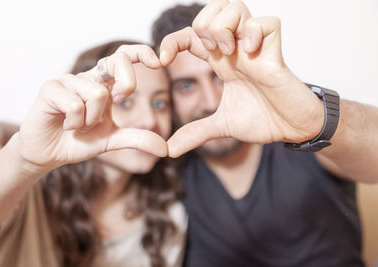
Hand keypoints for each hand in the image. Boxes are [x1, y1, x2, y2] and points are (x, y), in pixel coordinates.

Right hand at [17, 45, 167, 169]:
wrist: (50, 154)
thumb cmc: (79, 142)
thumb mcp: (113, 140)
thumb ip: (138, 139)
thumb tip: (165, 149)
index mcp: (105, 84)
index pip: (123, 56)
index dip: (141, 53)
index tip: (157, 63)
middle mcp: (88, 77)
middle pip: (117, 61)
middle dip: (127, 83)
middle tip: (119, 102)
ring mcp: (68, 80)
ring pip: (98, 93)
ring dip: (91, 120)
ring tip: (79, 126)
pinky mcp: (50, 88)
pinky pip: (75, 104)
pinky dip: (75, 123)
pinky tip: (66, 126)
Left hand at [160, 0, 323, 156]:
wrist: (293, 129)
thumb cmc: (264, 120)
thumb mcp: (222, 126)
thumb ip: (195, 133)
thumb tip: (169, 150)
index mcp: (221, 62)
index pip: (191, 35)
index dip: (172, 41)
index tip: (161, 60)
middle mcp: (236, 49)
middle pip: (212, 9)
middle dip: (200, 26)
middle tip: (208, 53)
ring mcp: (256, 48)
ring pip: (235, 7)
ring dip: (223, 27)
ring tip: (229, 54)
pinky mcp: (275, 52)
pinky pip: (266, 22)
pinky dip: (254, 34)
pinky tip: (251, 54)